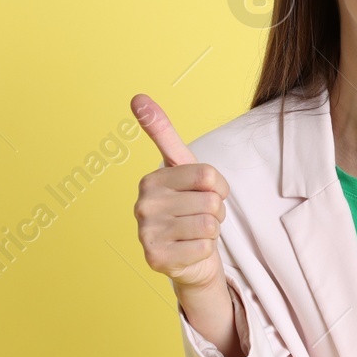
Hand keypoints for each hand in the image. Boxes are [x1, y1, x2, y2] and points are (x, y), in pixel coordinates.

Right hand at [130, 93, 230, 294]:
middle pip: (211, 201)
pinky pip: (204, 248)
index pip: (207, 175)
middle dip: (216, 211)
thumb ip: (162, 132)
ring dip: (212, 231)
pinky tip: (191, 250)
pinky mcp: (157, 260)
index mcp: (150, 180)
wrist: (189, 255)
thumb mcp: (180, 166)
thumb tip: (137, 96)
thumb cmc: (188, 207)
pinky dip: (205, 250)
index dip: (219, 187)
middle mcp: (142, 206)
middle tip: (199, 217)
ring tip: (196, 233)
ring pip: (209, 224)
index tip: (206, 192)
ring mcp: (146, 234)